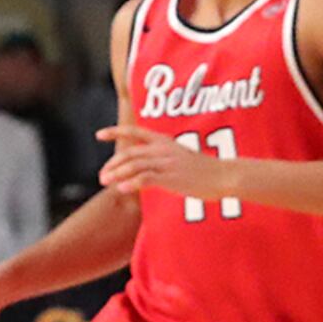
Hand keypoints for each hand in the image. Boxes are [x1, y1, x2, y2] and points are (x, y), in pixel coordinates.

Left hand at [97, 123, 233, 198]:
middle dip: (112, 164)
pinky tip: (122, 189)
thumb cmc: (204, 171)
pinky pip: (145, 178)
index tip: (98, 135)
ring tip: (106, 183)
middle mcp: (163, 149)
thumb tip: (147, 169)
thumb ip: (163, 159)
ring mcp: (167, 163)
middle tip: (101, 177)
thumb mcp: (181, 158)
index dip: (115, 132)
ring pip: (134, 165)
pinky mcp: (171, 177)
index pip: (135, 132)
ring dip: (117, 174)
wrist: (224, 176)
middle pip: (130, 153)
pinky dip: (131, 183)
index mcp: (164, 142)